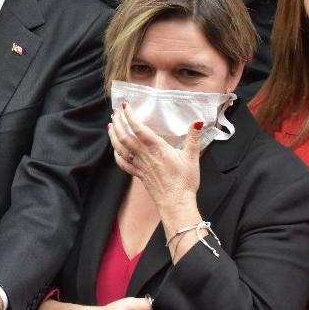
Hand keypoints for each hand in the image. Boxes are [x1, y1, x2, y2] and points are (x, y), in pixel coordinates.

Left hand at [110, 105, 202, 226]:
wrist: (176, 203)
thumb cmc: (184, 181)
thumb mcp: (192, 157)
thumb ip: (193, 138)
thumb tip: (197, 122)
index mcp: (157, 148)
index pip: (139, 128)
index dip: (130, 116)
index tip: (125, 105)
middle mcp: (144, 155)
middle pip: (125, 136)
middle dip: (118, 123)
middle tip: (114, 112)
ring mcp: (139, 165)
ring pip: (120, 148)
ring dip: (113, 136)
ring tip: (110, 125)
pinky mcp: (138, 174)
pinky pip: (122, 163)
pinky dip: (116, 154)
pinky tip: (115, 149)